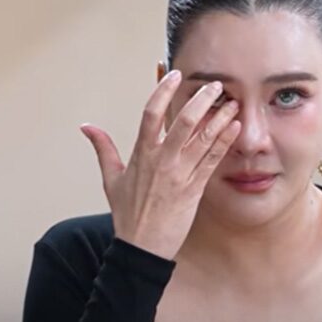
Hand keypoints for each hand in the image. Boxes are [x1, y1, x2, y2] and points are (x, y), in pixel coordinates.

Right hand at [79, 70, 240, 259]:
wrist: (142, 247)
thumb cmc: (127, 214)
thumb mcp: (111, 179)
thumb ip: (103, 149)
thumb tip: (87, 127)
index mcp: (140, 154)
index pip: (151, 113)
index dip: (163, 91)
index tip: (176, 75)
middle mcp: (161, 160)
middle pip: (184, 121)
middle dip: (202, 99)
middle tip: (216, 85)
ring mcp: (180, 174)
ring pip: (203, 139)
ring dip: (220, 118)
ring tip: (233, 102)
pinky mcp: (196, 188)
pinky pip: (213, 160)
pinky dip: (225, 141)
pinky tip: (234, 127)